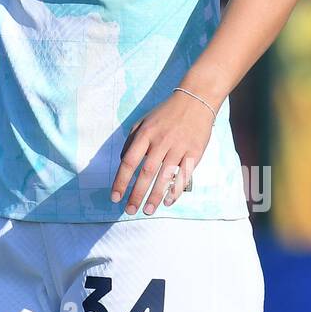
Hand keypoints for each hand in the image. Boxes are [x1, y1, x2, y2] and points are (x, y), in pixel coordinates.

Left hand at [110, 91, 214, 214]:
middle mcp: (161, 141)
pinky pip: (184, 175)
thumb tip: (123, 162)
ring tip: (147, 210)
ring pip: (165, 177)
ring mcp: (179, 147)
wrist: (195, 100)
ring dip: (155, 196)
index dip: (121, 181)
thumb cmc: (165, 114)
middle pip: (146, 172)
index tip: (115, 197)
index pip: (129, 161)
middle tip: (129, 211)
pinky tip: (168, 202)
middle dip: (136, 194)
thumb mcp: (143, 121)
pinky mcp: (195, 152)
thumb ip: (131, 140)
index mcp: (146, 134)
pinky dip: (175, 190)